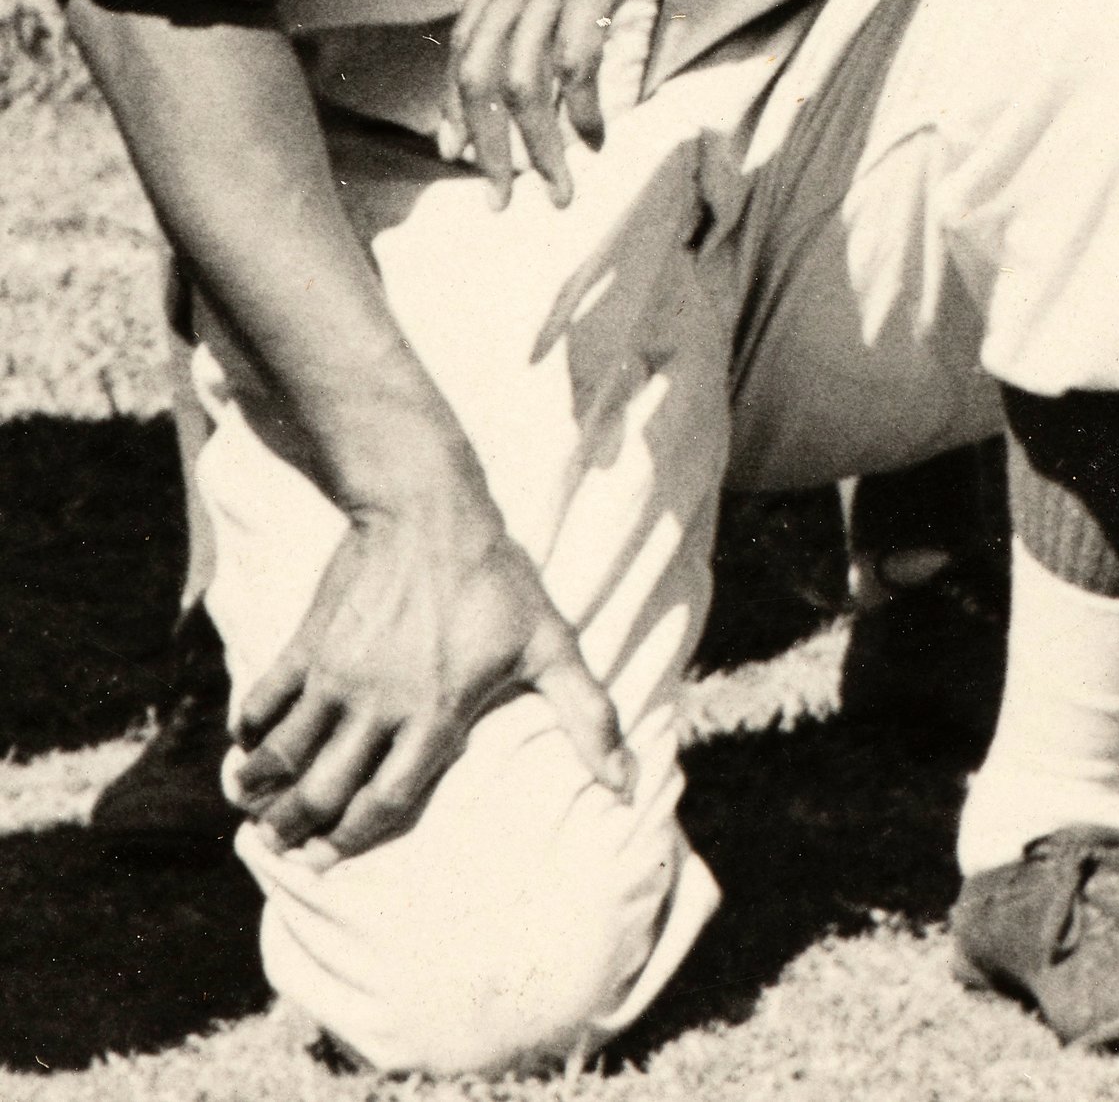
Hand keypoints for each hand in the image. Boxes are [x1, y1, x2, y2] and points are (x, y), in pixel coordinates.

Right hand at [226, 502, 633, 863]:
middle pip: (325, 790)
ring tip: (250, 805)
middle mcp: (379, 705)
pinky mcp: (310, 640)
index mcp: (436, 717)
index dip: (351, 840)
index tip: (327, 859)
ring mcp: (339, 673)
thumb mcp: (551, 642)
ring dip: (262, 786)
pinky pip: (268, 697)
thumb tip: (627, 782)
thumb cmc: (496, 577)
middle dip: (296, 827)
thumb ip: (587, 716)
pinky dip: (250, 727)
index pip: (384, 803)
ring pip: (287, 751)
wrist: (428, 507)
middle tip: (279, 843)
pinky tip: (245, 744)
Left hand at [442, 0, 705, 208]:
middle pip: (478, 76)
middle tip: (501, 199)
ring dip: (536, 147)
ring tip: (560, 190)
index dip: (454, 104)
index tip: (456, 152)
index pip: (462, 44)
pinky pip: (573, 62)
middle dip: (485, 146)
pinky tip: (597, 138)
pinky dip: (578, 111)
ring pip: (521, 82)